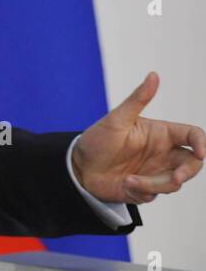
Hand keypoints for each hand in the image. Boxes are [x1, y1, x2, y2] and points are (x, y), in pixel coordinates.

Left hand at [72, 71, 205, 204]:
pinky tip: (123, 185)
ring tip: (128, 180)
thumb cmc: (97, 139)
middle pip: (192, 163)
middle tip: (175, 178)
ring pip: (173, 183)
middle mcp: (163, 153)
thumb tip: (154, 75)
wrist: (77, 166)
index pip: (192, 135)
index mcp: (161, 134)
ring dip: (153, 184)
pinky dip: (141, 193)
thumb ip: (138, 99)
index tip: (201, 152)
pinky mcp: (145, 189)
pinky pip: (154, 196)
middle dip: (187, 172)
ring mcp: (155, 172)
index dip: (201, 143)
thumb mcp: (116, 119)